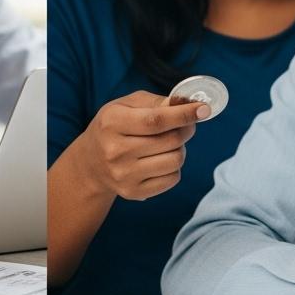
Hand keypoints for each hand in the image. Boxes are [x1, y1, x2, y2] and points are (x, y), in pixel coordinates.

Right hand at [72, 91, 207, 200]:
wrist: (91, 163)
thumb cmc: (114, 127)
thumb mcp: (126, 105)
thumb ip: (156, 101)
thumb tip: (187, 103)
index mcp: (112, 123)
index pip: (156, 120)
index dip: (183, 115)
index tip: (203, 109)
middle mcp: (115, 151)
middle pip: (171, 141)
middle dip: (186, 129)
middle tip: (185, 124)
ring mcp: (124, 175)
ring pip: (175, 160)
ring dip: (180, 149)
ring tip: (168, 144)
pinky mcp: (133, 192)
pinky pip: (172, 179)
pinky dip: (173, 167)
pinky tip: (160, 160)